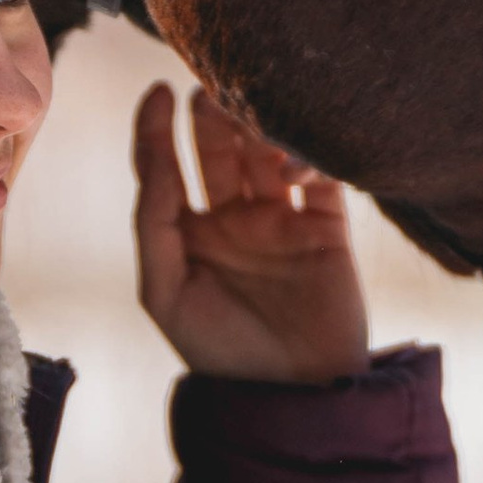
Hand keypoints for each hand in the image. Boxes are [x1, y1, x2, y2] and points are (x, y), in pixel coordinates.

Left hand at [133, 86, 369, 383]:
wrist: (295, 395)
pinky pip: (318, 175)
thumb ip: (154, 225)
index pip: (166, 166)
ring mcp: (281, 219)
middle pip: (217, 148)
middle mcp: (233, 219)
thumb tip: (154, 164)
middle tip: (210, 87)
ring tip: (247, 109)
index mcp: (188, 233)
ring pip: (265, 152)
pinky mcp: (327, 226)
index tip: (157, 93)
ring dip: (255, 126)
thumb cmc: (220, 352)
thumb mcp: (165, 292)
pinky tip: (288, 163)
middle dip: (211, 114)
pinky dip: (305, 158)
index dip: (157, 128)